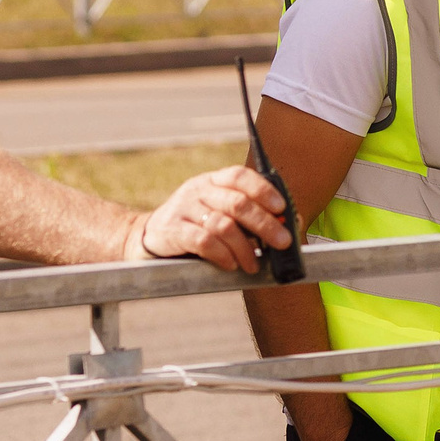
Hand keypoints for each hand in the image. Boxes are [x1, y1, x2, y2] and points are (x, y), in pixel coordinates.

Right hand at [139, 166, 291, 273]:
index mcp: (213, 180)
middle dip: (265, 224)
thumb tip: (289, 225)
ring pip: (223, 225)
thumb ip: (248, 216)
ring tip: (253, 264)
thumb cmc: (195, 225)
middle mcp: (198, 190)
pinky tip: (231, 264)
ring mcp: (183, 208)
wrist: (149, 236)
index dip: (263, 189)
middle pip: (237, 202)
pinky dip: (222, 254)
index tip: (282, 207)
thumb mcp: (218, 212)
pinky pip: (203, 241)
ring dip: (245, 248)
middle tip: (282, 242)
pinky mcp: (172, 230)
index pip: (240, 176)